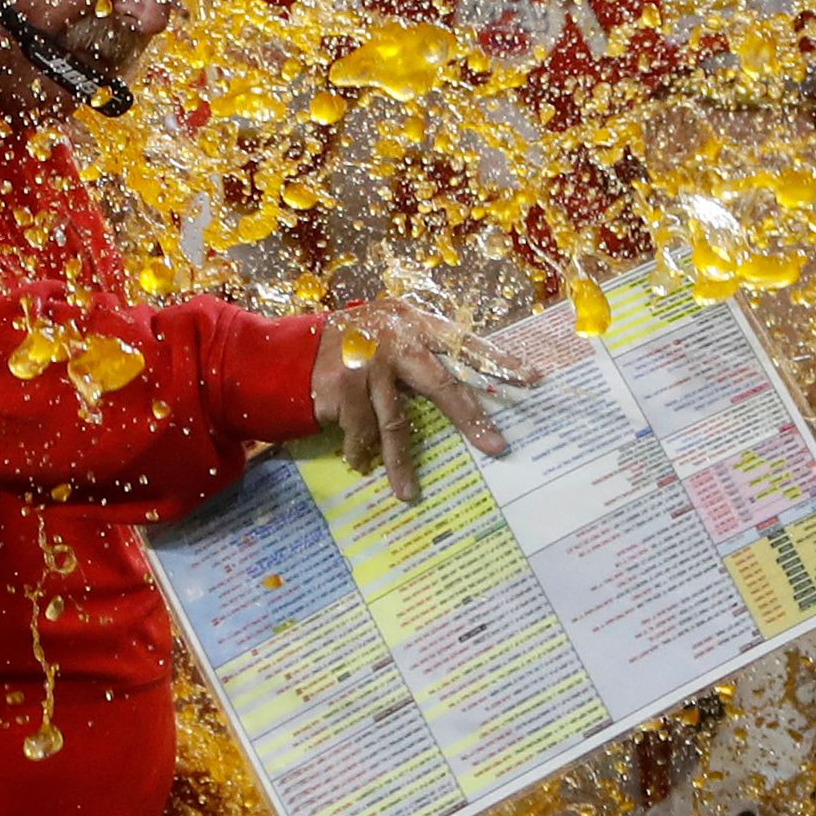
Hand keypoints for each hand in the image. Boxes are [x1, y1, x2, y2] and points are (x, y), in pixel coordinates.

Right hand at [314, 303, 525, 500]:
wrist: (284, 353)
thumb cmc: (347, 346)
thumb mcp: (385, 333)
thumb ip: (418, 352)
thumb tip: (463, 391)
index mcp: (413, 323)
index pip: (463, 343)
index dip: (497, 361)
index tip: (531, 379)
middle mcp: (394, 340)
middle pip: (441, 384)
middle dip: (469, 419)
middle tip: (495, 447)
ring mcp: (367, 365)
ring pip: (395, 424)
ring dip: (400, 463)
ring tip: (408, 493)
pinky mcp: (342, 390)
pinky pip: (360, 433)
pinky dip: (360, 453)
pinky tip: (360, 465)